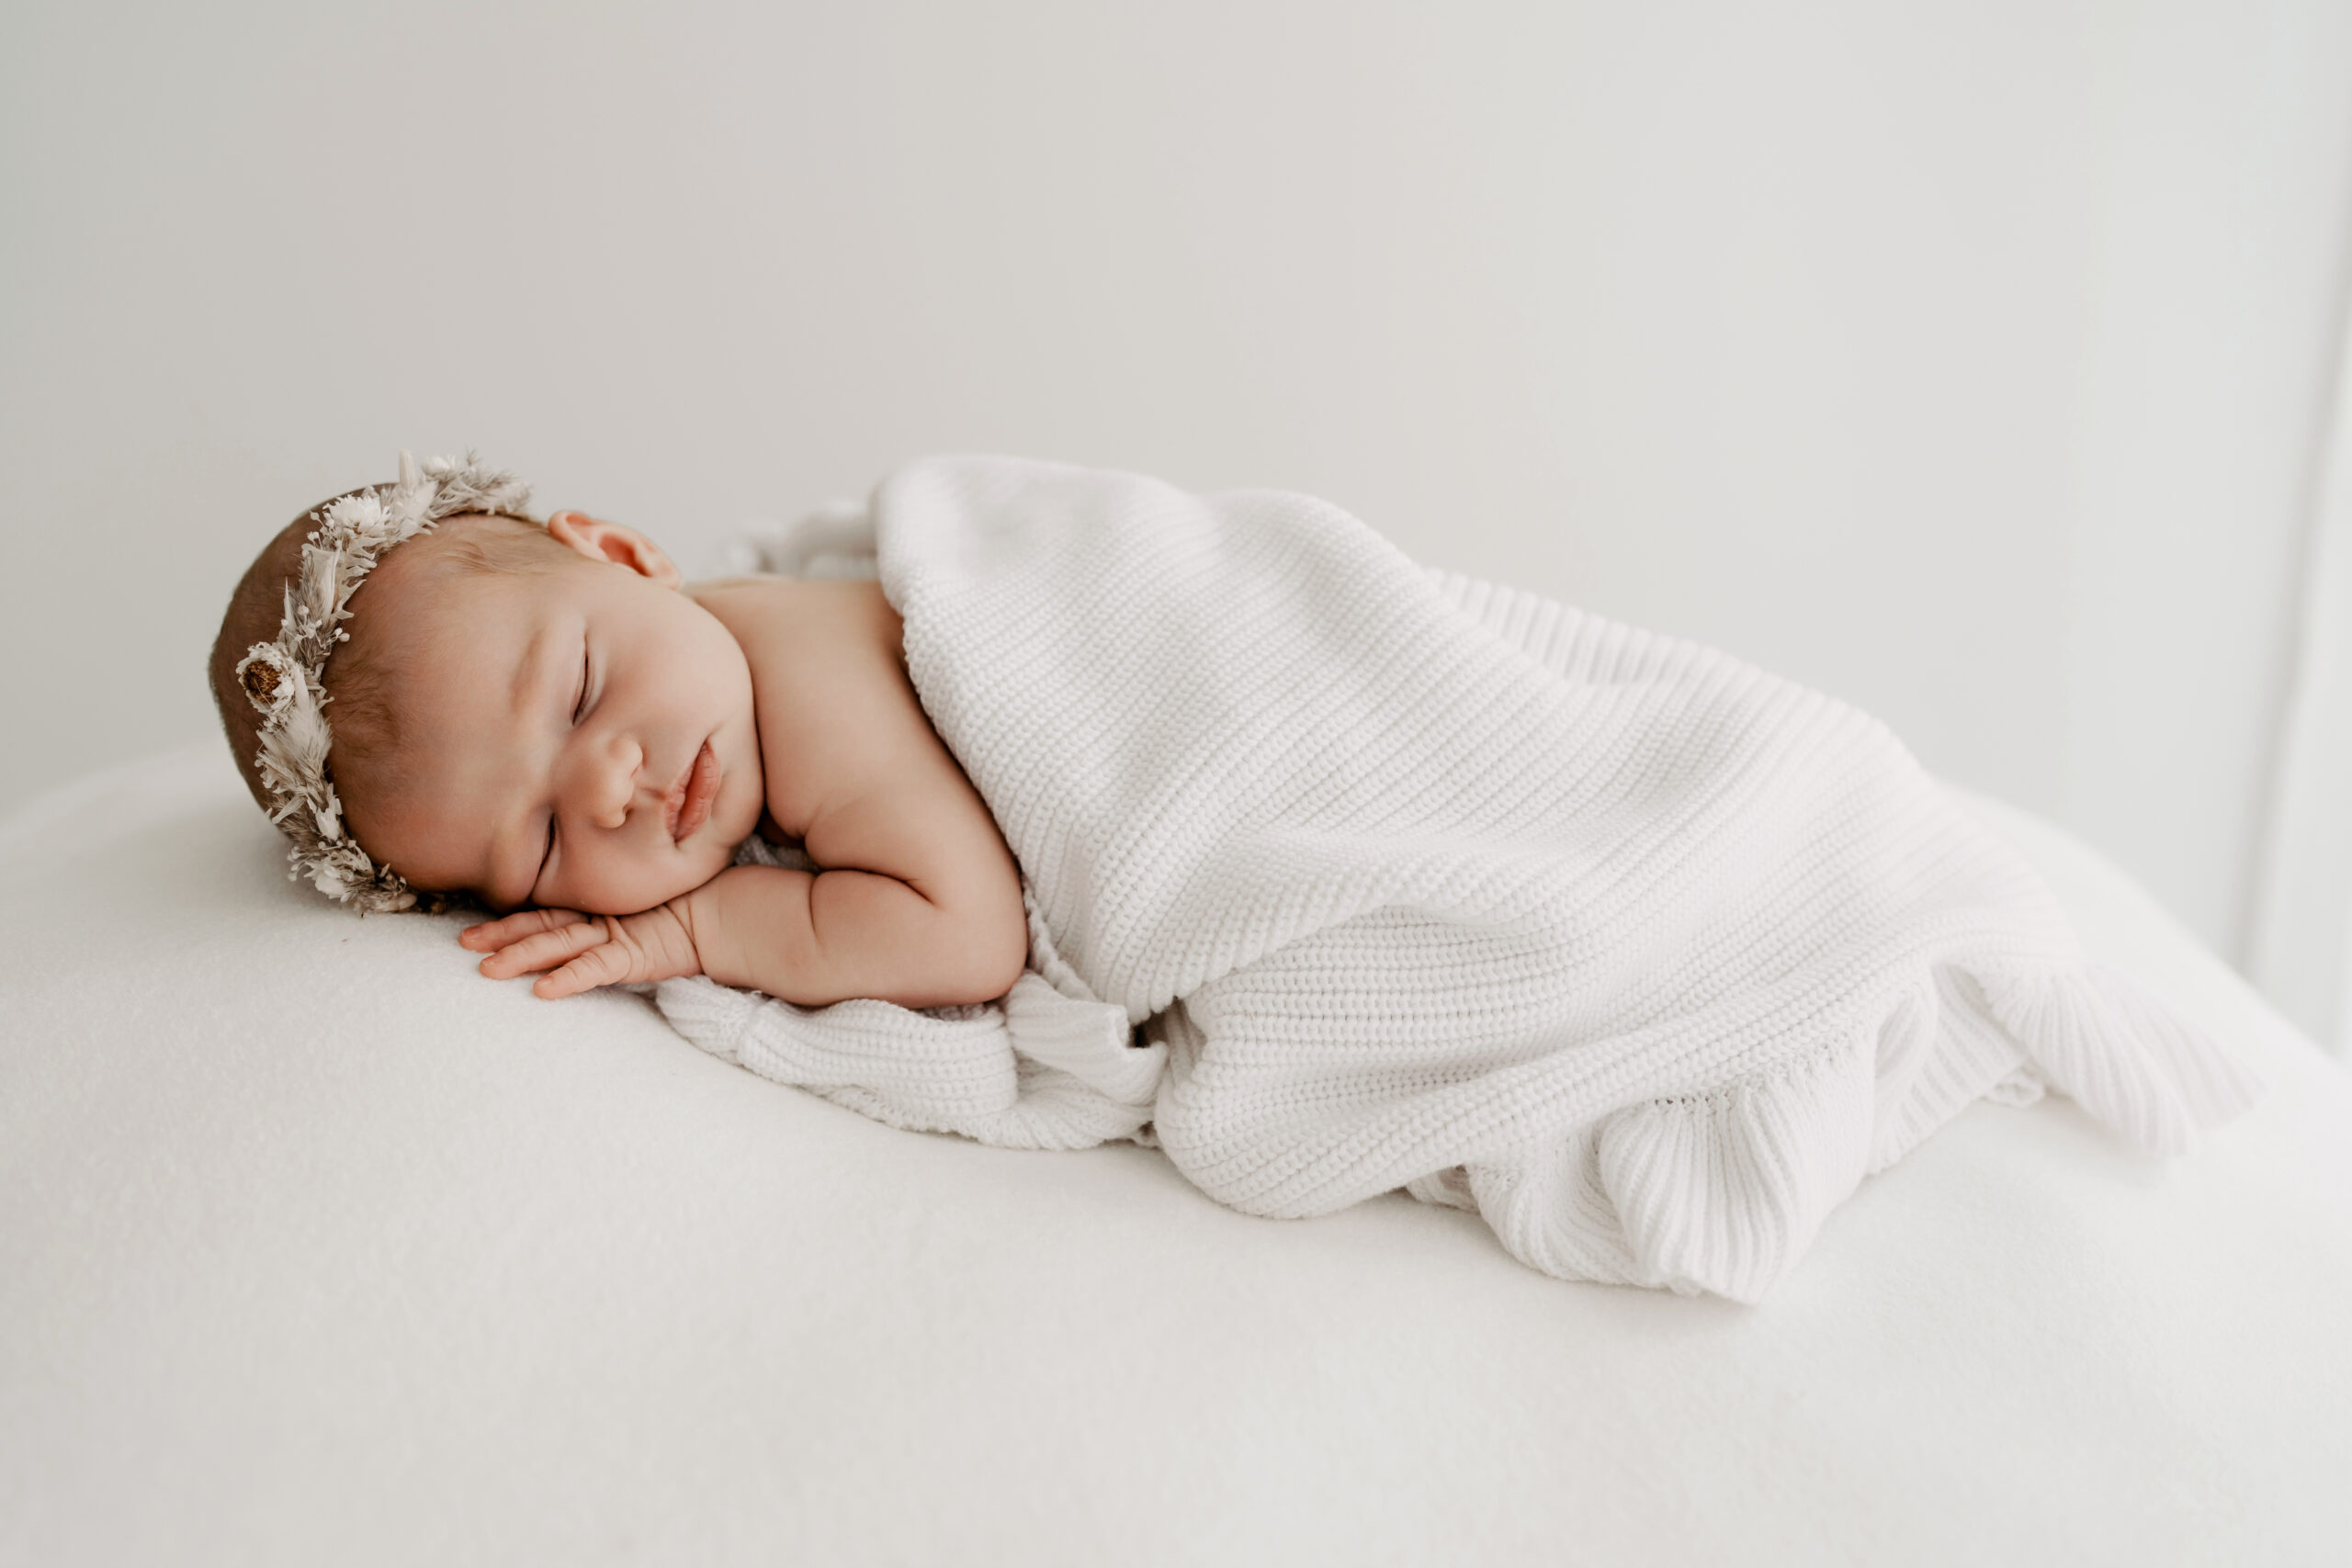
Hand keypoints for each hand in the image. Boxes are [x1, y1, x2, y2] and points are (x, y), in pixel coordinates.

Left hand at [459, 902, 702, 999]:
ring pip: (558, 944)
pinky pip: (595, 968)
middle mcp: (598, 921)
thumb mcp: (638, 920)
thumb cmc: (685, 913)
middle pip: (541, 928)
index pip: (543, 917)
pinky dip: (569, 979)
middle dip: (500, 937)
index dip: (506, 924)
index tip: (468, 933)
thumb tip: (573, 944)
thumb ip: (609, 926)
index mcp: (596, 913)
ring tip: (488, 969)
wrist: (723, 915)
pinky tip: (543, 991)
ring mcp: (615, 935)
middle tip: (463, 945)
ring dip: (521, 957)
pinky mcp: (633, 954)